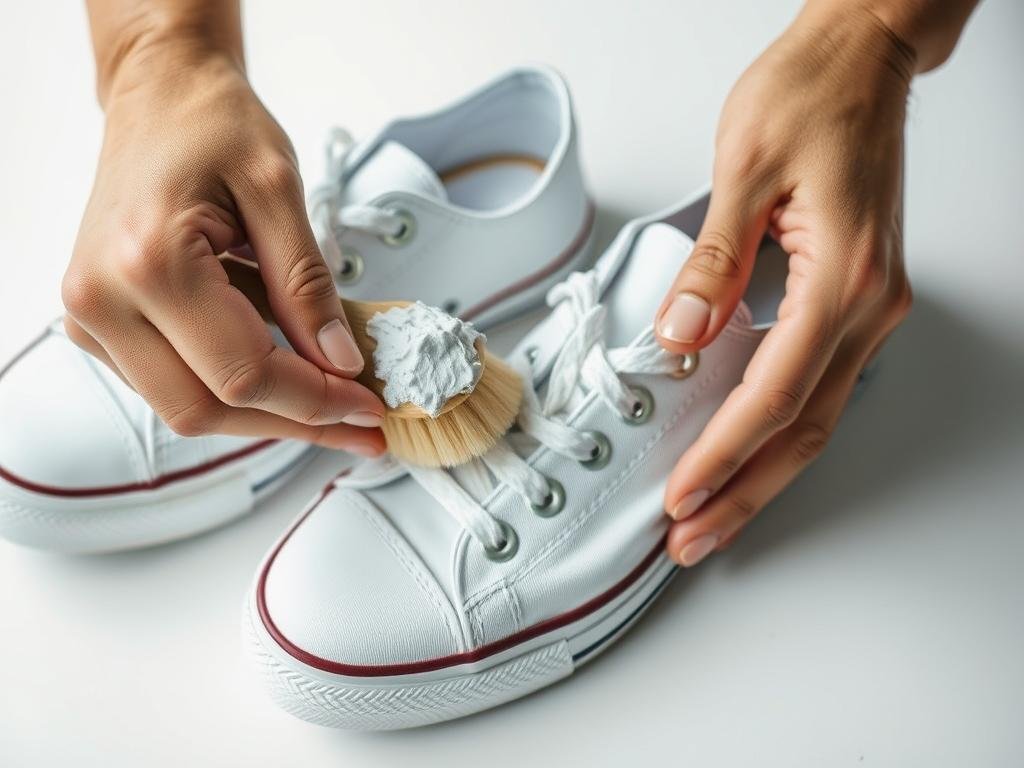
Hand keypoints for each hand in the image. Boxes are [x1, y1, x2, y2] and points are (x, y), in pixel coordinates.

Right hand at [62, 38, 384, 454]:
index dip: (316, 400)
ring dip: (265, 414)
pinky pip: (172, 385)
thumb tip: (341, 362)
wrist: (159, 95)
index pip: (244, 373)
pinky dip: (233, 389)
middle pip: (208, 409)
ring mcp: (90, 316)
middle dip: (293, 421)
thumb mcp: (279, 190)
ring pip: (188, 410)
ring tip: (331, 401)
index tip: (369, 404)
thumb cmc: (213, 123)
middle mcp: (102, 299)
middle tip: (358, 422)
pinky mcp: (99, 323)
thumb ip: (309, 285)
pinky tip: (284, 372)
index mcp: (148, 262)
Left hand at [654, 5, 927, 564]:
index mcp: (841, 278)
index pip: (773, 393)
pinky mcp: (852, 298)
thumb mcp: (743, 170)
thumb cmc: (811, 96)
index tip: (681, 494)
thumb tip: (680, 337)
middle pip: (802, 428)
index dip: (723, 452)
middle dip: (744, 490)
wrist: (860, 59)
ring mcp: (867, 306)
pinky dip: (775, 428)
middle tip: (693, 536)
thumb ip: (714, 263)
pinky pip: (815, 383)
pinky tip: (742, 451)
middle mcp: (867, 305)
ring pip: (814, 415)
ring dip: (761, 471)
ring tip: (713, 514)